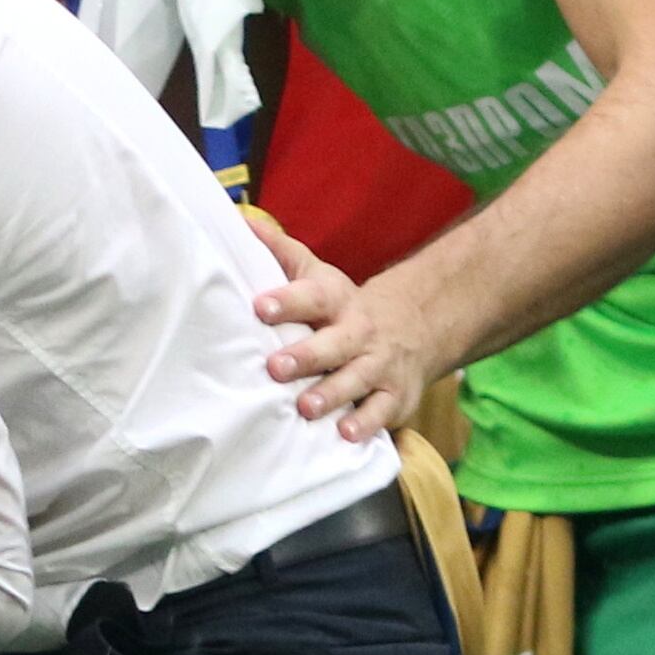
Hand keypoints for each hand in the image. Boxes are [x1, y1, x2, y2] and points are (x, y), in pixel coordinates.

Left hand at [247, 207, 439, 438]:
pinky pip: (381, 412)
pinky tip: (346, 433)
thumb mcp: (319, 276)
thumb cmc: (344, 307)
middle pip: (334, 344)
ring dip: (332, 394)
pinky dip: (366, 424)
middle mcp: (359, 333)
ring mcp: (379, 366)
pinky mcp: (395, 397)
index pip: (311, 297)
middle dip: (306, 356)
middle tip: (276, 367)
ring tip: (306, 407)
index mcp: (337, 302)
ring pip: (357, 380)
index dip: (287, 301)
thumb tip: (240, 221)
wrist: (414, 328)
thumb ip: (281, 254)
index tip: (260, 307)